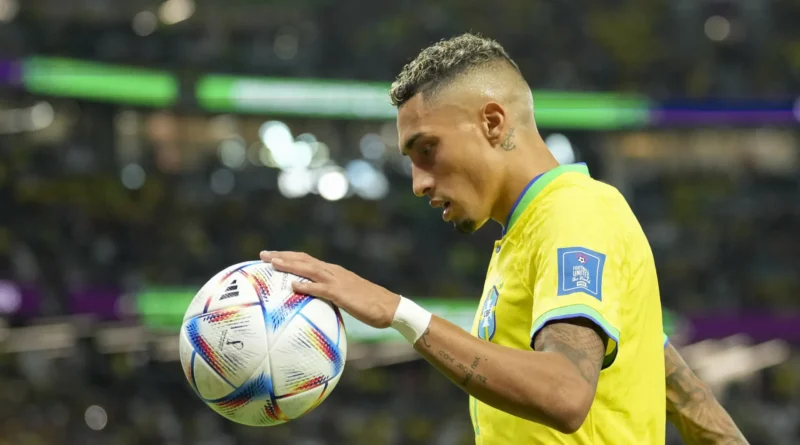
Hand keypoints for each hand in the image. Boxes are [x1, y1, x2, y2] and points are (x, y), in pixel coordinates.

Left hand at [259, 251, 400, 328]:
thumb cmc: (370, 306)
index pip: (307, 260)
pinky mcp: (342, 294)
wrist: (390, 307)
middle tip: (263, 254)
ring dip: (290, 265)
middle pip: (304, 260)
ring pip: (309, 269)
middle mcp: (333, 272)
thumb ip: (331, 297)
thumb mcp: (347, 298)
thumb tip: (316, 304)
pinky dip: (306, 286)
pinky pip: (320, 289)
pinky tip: (293, 286)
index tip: (272, 256)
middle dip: (283, 256)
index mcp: (334, 272)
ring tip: (272, 263)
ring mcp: (337, 282)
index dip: (290, 257)